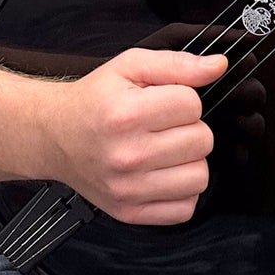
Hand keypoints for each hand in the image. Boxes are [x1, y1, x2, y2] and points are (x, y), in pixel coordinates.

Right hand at [40, 47, 226, 225]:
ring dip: (189, 161)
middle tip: (164, 126)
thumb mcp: (130, 66)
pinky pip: (185, 208)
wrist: (56, 135)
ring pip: (199, 176)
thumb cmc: (94, 101)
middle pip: (202, 141)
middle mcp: (127, 155)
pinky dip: (181, 192)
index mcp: (127, 114)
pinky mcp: (130, 212)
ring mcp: (129, 188)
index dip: (184, 99)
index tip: (165, 102)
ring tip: (166, 150)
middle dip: (190, 128)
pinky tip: (162, 174)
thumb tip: (218, 66)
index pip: (193, 105)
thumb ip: (178, 63)